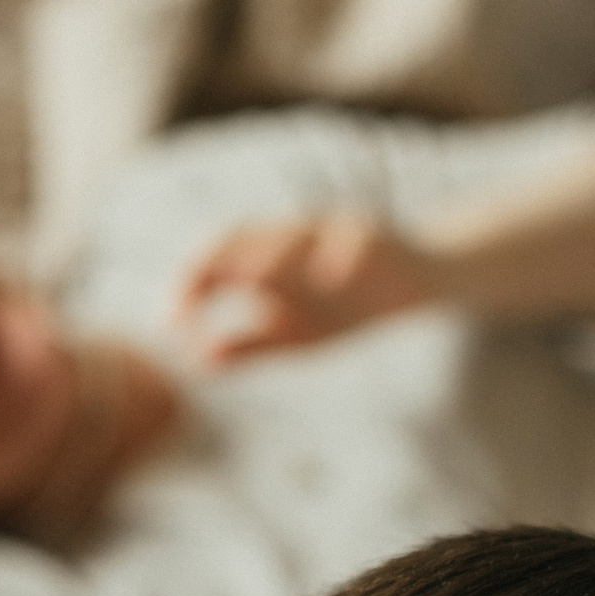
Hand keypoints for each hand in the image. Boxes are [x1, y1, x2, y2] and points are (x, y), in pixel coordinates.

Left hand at [175, 215, 437, 365]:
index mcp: (272, 261)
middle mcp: (295, 240)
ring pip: (296, 233)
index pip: (220, 260)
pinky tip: (327, 279)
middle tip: (191, 297)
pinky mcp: (376, 237)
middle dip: (214, 264)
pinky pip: (355, 241)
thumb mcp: (299, 336)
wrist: (424, 281)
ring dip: (269, 253)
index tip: (170, 320)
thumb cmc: (355, 304)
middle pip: (246, 237)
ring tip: (245, 277)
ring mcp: (334, 234)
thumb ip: (252, 346)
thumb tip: (198, 361)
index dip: (190, 284)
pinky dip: (340, 255)